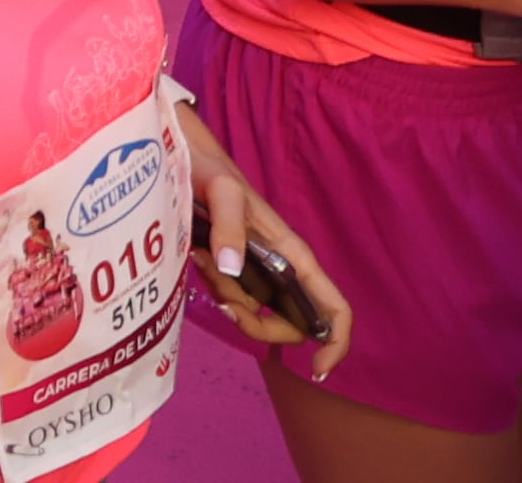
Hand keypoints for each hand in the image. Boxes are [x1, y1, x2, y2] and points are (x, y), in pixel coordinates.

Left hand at [187, 138, 350, 376]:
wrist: (184, 154)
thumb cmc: (211, 169)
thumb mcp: (222, 192)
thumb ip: (229, 227)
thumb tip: (231, 270)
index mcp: (296, 256)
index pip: (335, 308)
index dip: (336, 342)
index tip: (318, 367)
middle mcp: (283, 268)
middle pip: (291, 325)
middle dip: (258, 326)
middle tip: (225, 304)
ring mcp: (258, 270)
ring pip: (256, 313)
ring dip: (230, 303)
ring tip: (203, 262)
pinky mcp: (233, 267)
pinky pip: (231, 297)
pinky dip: (216, 291)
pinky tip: (197, 261)